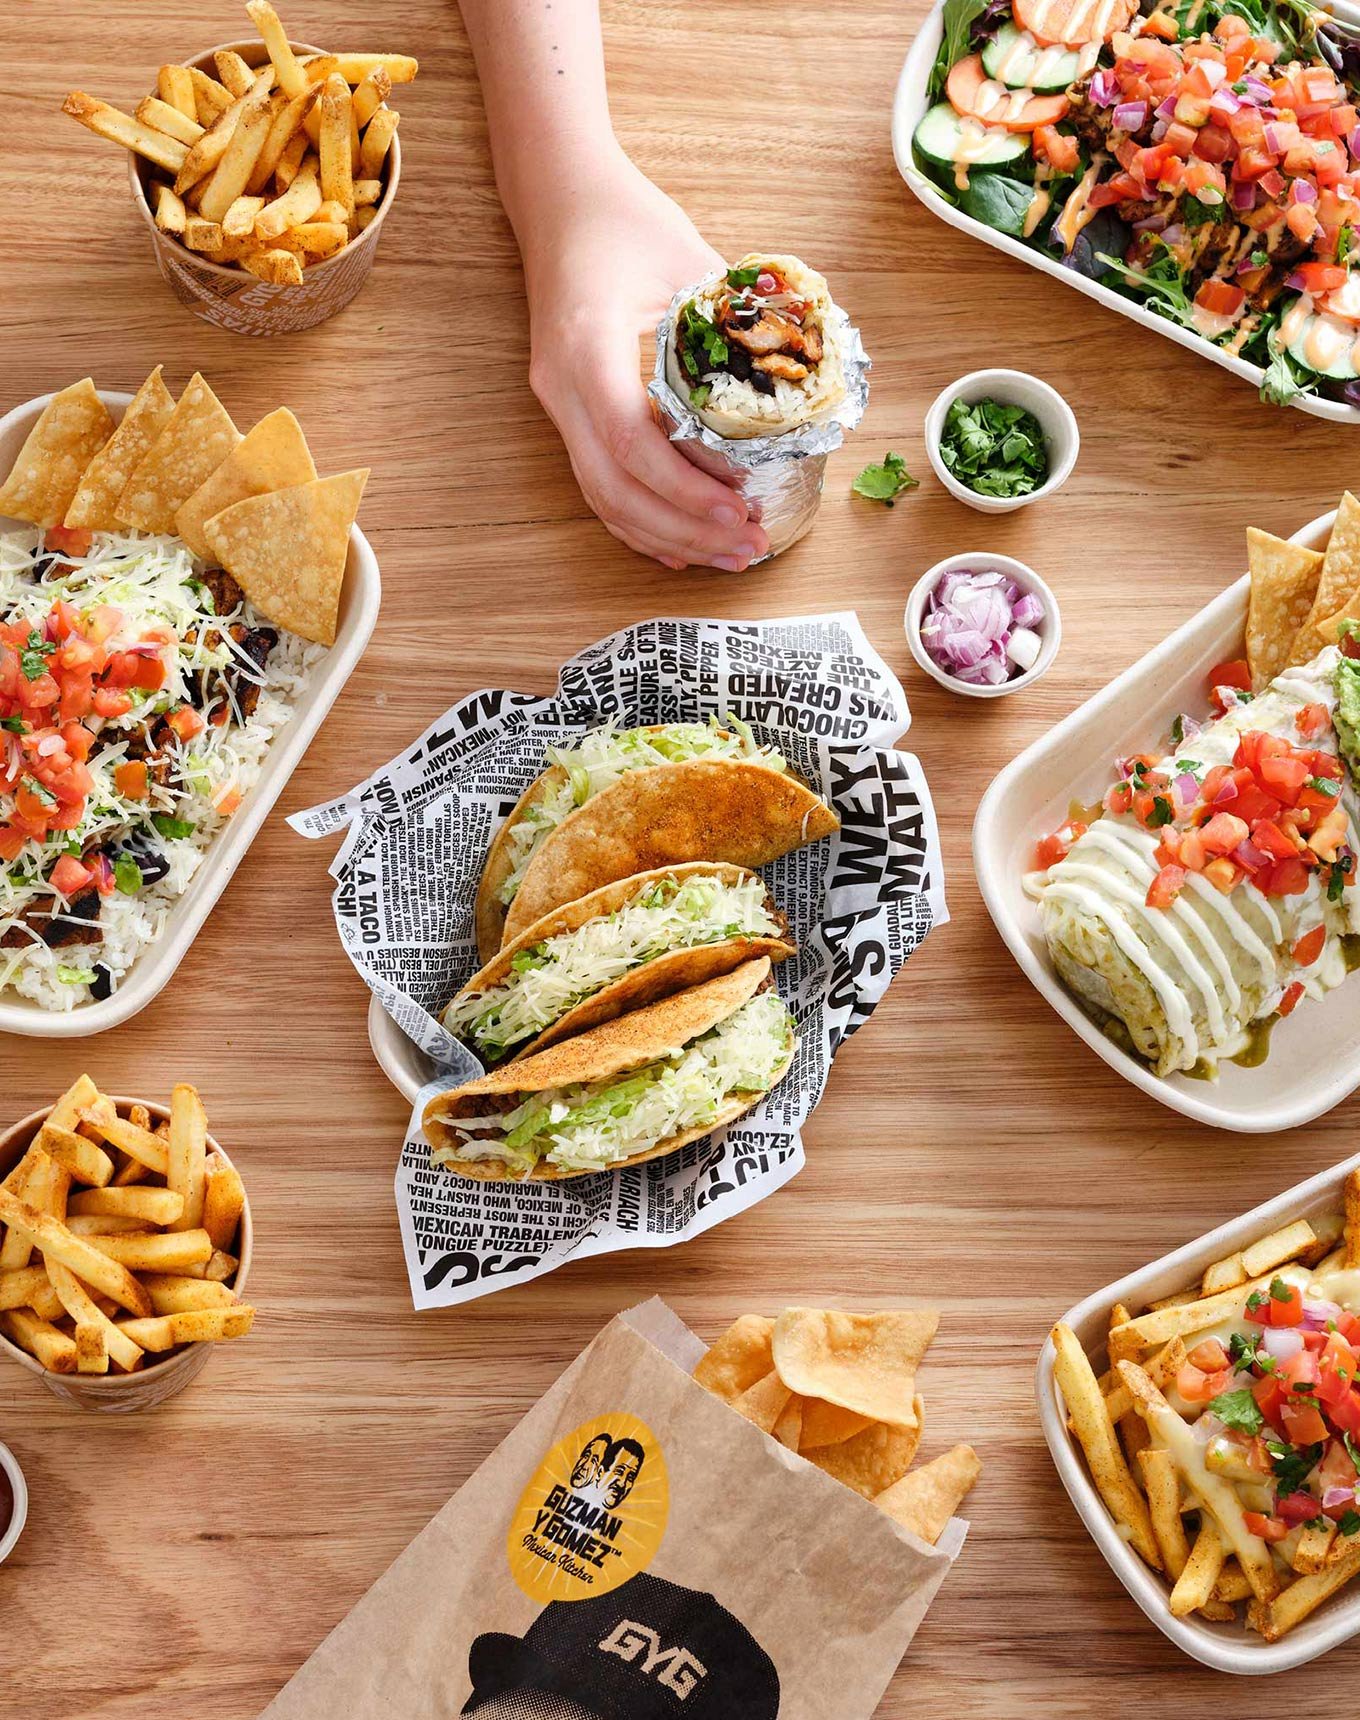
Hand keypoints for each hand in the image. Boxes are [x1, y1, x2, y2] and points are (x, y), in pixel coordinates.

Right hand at [519, 149, 769, 570]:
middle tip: (747, 546)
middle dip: (684, 528)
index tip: (737, 508)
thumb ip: (739, 320)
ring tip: (728, 555)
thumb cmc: (625, 221)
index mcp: (588, 343)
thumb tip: (803, 377)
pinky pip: (597, 485)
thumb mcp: (690, 258)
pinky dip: (639, 524)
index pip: (627, 437)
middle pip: (614, 486)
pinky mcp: (566, 414)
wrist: (561, 201)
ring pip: (603, 497)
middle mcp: (562, 384)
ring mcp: (558, 404)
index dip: (683, 486)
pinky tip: (679, 548)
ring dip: (667, 536)